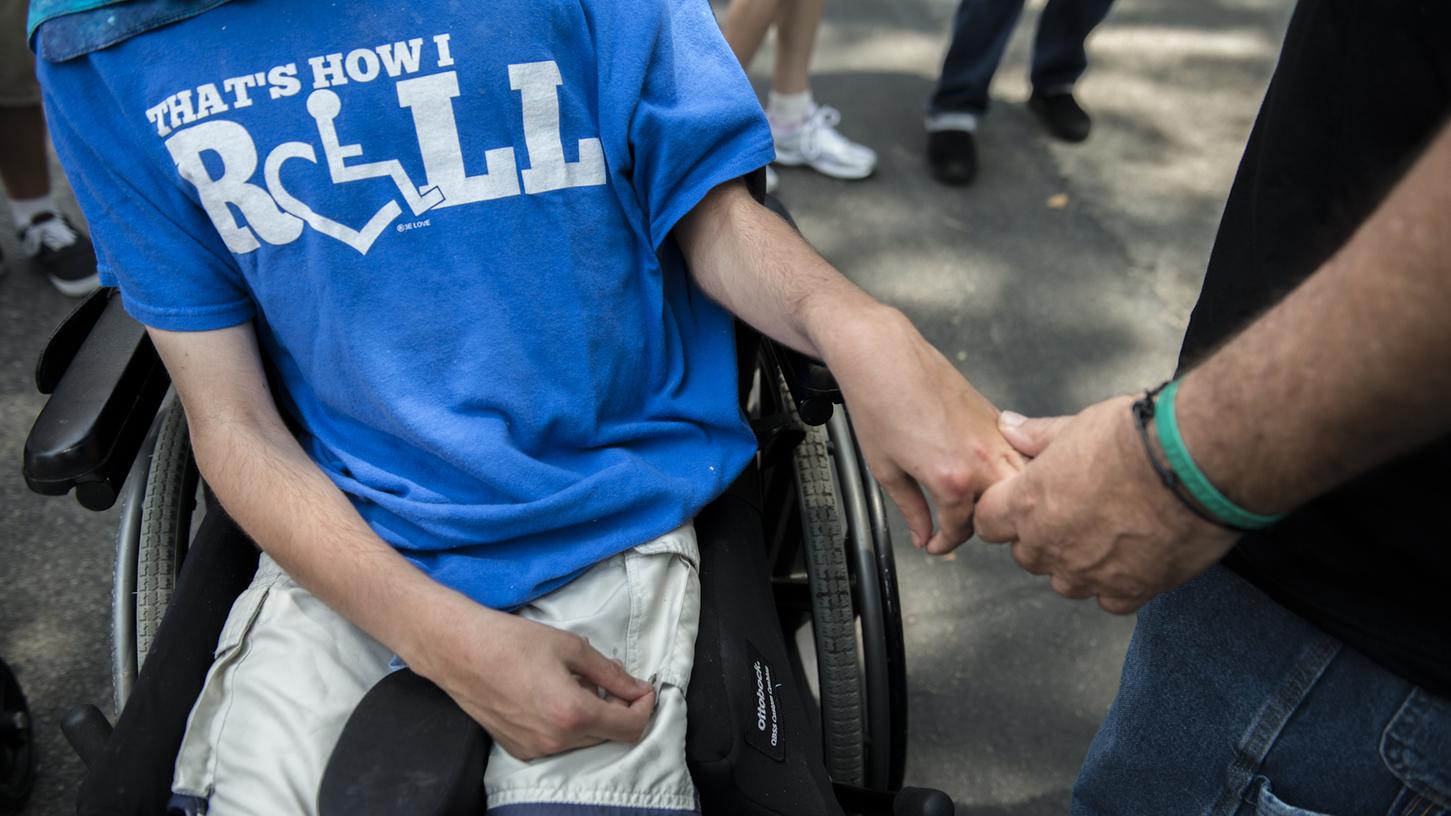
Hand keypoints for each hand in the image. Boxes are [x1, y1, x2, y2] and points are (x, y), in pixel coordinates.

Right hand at [412, 602, 654, 759]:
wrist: (460, 651)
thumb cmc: (512, 642)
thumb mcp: (571, 647)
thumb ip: (610, 673)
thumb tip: (637, 688)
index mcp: (573, 714)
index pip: (630, 727)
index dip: (644, 707)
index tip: (642, 689)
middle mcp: (556, 740)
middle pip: (610, 736)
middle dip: (619, 708)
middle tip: (609, 677)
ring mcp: (535, 749)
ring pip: (585, 740)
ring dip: (593, 715)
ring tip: (577, 681)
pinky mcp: (519, 749)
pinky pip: (559, 742)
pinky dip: (569, 723)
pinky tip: (554, 694)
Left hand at [824, 307, 1022, 553]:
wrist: (883, 355)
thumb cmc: (878, 404)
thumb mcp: (886, 470)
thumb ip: (911, 509)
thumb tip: (923, 533)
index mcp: (954, 479)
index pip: (963, 528)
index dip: (946, 542)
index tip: (934, 544)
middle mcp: (983, 459)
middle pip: (998, 511)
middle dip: (979, 526)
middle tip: (954, 528)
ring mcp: (994, 435)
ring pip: (1016, 483)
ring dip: (1000, 499)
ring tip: (974, 505)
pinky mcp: (995, 415)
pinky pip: (1013, 454)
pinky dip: (1006, 470)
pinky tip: (986, 473)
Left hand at [974, 396, 1238, 612]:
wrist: (1195, 463)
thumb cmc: (1136, 437)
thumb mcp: (1079, 424)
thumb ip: (1038, 436)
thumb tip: (1008, 426)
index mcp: (1028, 504)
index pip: (988, 521)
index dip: (1002, 511)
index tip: (1022, 500)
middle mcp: (1051, 545)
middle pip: (1027, 554)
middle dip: (1041, 536)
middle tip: (1075, 509)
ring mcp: (1089, 574)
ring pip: (1065, 582)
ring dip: (1077, 563)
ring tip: (1108, 532)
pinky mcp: (1131, 590)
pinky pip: (1110, 600)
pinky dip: (1117, 583)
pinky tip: (1135, 556)